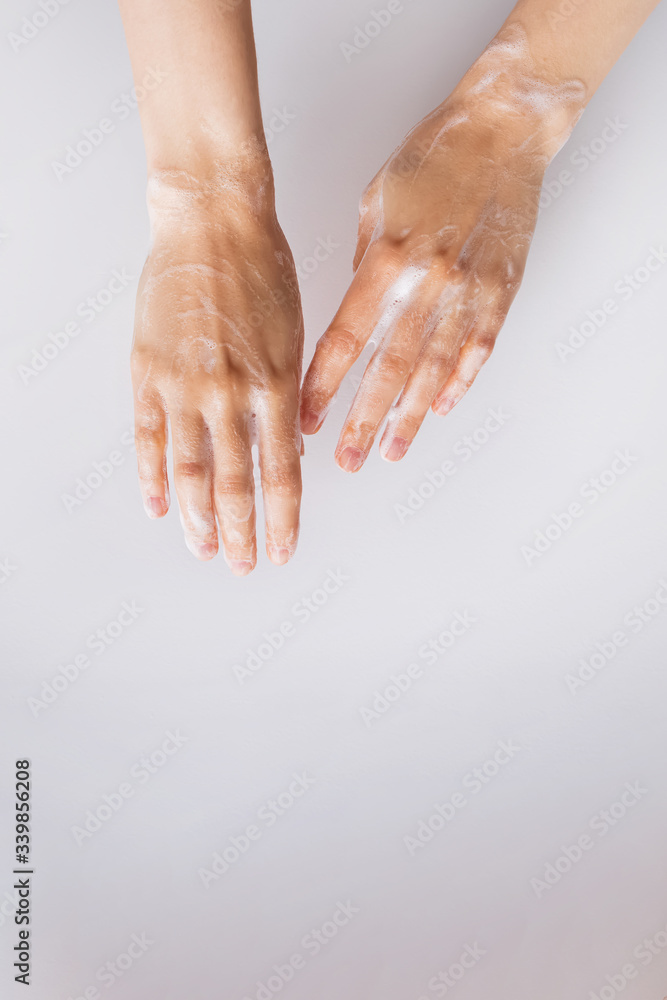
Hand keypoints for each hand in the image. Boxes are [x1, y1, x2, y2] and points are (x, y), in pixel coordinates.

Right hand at [131, 161, 302, 573]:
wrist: (213, 221)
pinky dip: (153, 477)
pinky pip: (148, 437)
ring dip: (198, 518)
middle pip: (236, 484)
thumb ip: (287, 397)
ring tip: (202, 549)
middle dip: (241, 534)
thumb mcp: (294, 335)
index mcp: (276, 385)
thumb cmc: (263, 270)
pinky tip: (159, 506)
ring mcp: (185, 385)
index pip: (282, 474)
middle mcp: (231, 393)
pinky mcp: (148, 371)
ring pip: (191, 471)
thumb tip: (287, 448)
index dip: (282, 520)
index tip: (282, 551)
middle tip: (240, 566)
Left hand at [300, 27, 584, 470]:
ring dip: (411, 417)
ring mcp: (468, 292)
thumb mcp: (376, 204)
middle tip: (347, 461)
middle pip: (388, 368)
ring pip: (434, 370)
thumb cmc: (432, 158)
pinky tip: (442, 409)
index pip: (345, 340)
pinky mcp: (501, 293)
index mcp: (387, 259)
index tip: (307, 420)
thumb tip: (357, 312)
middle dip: (364, 421)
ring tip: (392, 452)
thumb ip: (365, 265)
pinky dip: (460, 383)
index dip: (323, 386)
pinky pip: (478, 350)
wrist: (502, 131)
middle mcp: (427, 283)